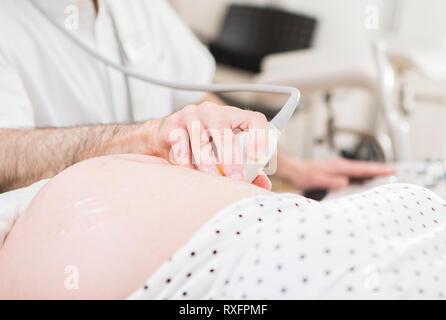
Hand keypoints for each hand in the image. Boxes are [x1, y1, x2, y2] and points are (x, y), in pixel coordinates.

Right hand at [147, 101, 271, 189]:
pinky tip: (191, 173)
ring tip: (213, 179)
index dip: (260, 137)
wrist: (168, 133)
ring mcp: (191, 116)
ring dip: (208, 165)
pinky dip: (187, 164)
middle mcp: (213, 111)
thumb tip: (264, 185)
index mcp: (233, 115)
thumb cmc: (205, 144)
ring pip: (201, 142)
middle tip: (236, 179)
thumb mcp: (226, 150)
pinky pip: (181, 147)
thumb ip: (247, 166)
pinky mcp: (173, 125)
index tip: (258, 158)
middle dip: (232, 159)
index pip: (254, 119)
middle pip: (225, 134)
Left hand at [276, 152, 395, 190]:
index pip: (364, 168)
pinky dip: (363, 177)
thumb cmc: (304, 175)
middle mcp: (342, 166)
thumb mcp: (317, 180)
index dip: (379, 170)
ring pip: (361, 171)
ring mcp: (340, 169)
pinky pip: (354, 175)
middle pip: (366, 168)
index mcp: (341, 167)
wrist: (295, 170)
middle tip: (395, 175)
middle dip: (380, 171)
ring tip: (385, 180)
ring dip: (373, 174)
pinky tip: (366, 183)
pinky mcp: (337, 173)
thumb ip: (331, 181)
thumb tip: (345, 182)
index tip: (392, 170)